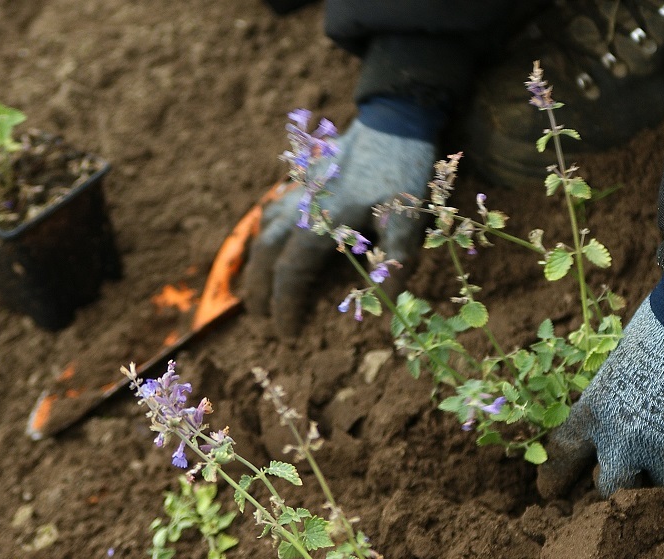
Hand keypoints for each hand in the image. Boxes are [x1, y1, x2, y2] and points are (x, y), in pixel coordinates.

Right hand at [243, 116, 435, 335]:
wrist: (394, 119)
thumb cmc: (403, 171)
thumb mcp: (409, 217)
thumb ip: (396, 259)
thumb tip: (388, 303)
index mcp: (325, 222)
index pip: (292, 273)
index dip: (286, 306)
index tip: (287, 334)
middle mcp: (303, 207)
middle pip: (267, 254)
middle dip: (260, 290)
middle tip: (260, 319)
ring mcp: (300, 191)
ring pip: (264, 231)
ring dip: (256, 263)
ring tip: (254, 289)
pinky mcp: (305, 179)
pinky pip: (272, 209)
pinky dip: (264, 231)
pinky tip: (266, 242)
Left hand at [538, 279, 663, 497]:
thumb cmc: (658, 325)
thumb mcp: (617, 362)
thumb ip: (611, 400)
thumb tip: (612, 420)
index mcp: (594, 412)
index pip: (563, 454)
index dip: (554, 476)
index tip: (548, 492)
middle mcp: (624, 440)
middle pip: (612, 486)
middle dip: (620, 478)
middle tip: (631, 465)